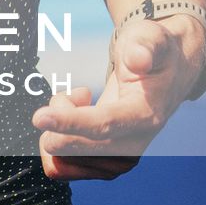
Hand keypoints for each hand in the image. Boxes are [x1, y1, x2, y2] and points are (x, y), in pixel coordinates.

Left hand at [31, 13, 205, 180]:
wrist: (166, 71)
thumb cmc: (155, 52)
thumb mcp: (151, 38)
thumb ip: (144, 47)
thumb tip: (138, 58)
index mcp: (146, 115)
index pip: (104, 125)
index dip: (70, 123)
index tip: (39, 117)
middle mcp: (135, 143)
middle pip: (82, 151)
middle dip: (59, 123)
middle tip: (72, 93)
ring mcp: (120, 156)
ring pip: (69, 161)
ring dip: (58, 130)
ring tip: (75, 100)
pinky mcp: (106, 160)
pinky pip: (67, 165)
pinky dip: (58, 140)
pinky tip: (71, 116)